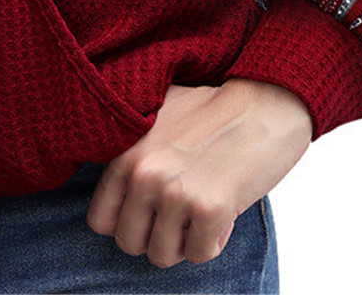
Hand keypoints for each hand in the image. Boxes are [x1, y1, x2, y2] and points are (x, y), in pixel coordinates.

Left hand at [84, 79, 311, 267]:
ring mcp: (176, 193)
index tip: (147, 210)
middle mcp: (144, 174)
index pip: (99, 219)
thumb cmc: (211, 110)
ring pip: (162, 256)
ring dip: (183, 241)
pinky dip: (212, 242)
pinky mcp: (210, 210)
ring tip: (199, 208)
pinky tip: (221, 211)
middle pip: (129, 243)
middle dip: (155, 234)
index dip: (125, 220)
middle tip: (179, 211)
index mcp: (125, 153)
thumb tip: (111, 183)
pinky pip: (198, 255)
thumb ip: (129, 149)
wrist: (262, 105)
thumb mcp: (156, 116)